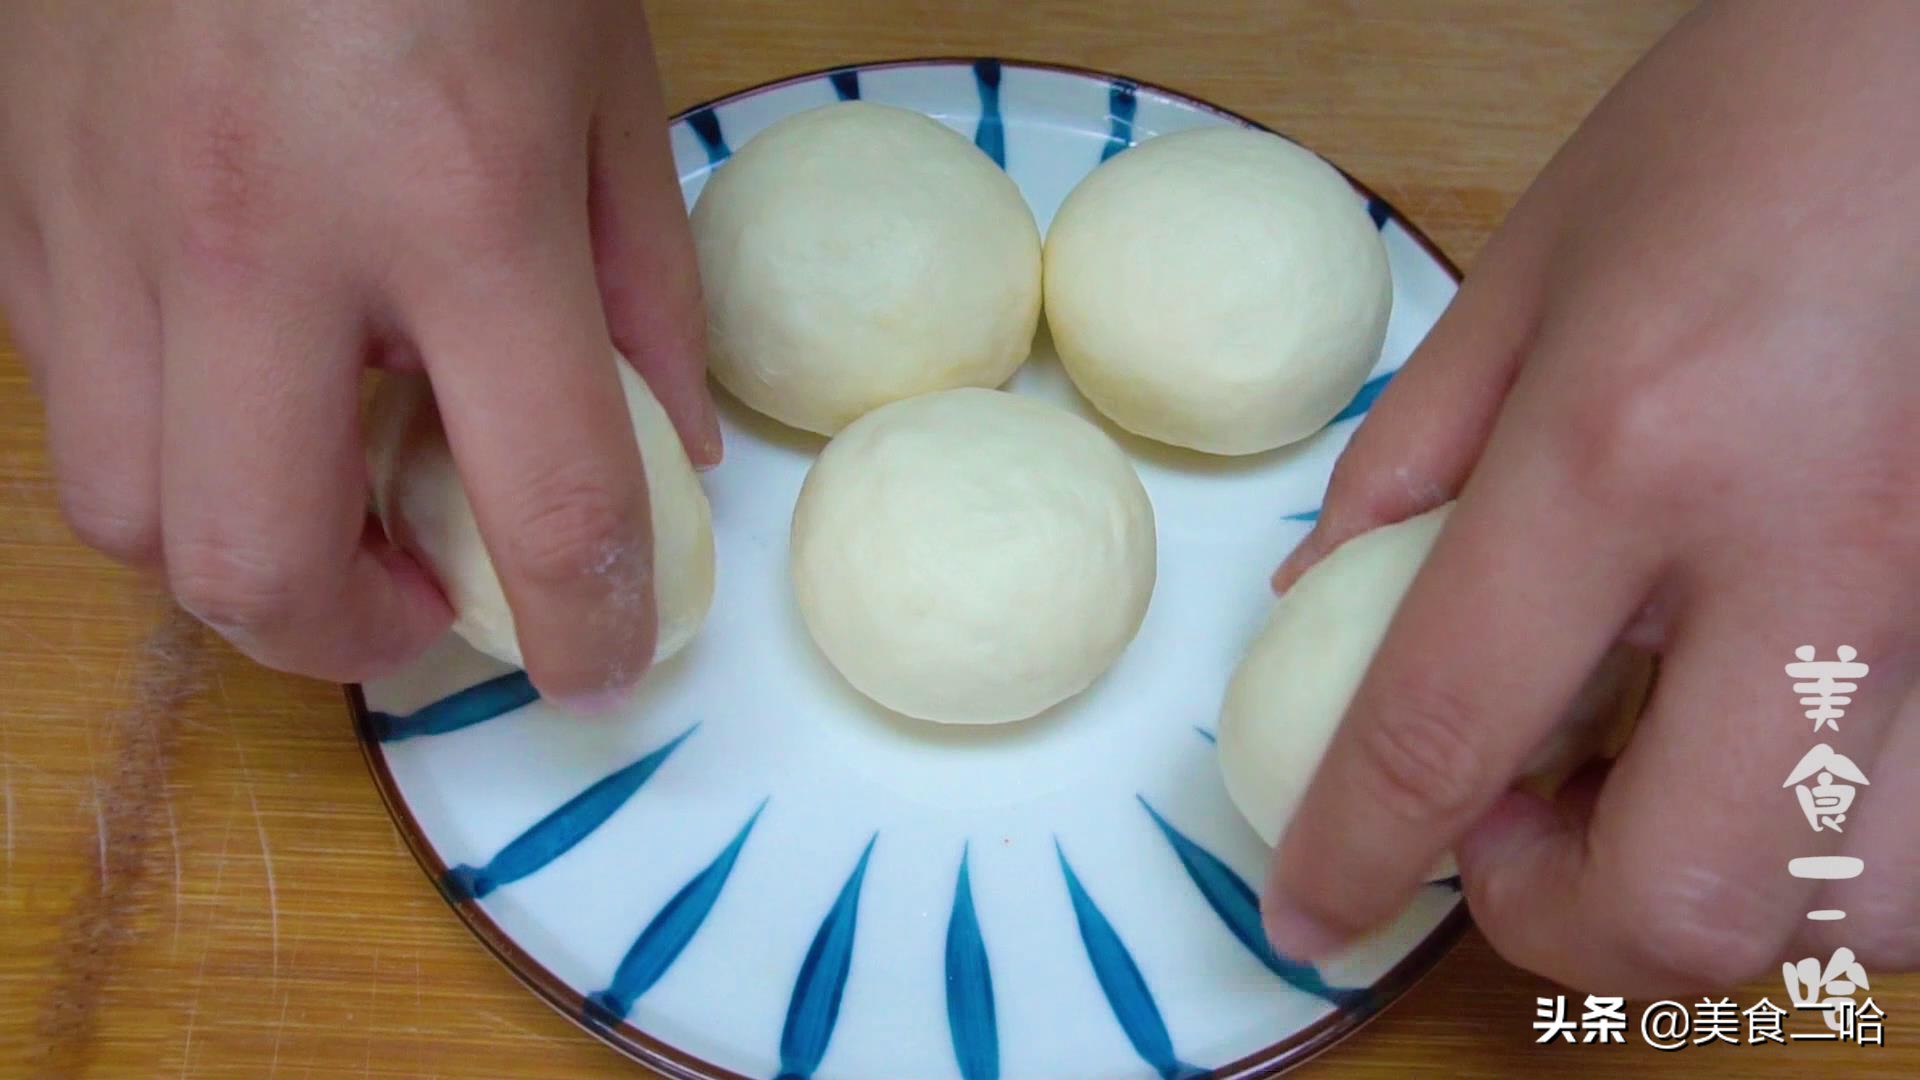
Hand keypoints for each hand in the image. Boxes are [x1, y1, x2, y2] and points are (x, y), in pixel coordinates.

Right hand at [0, 2, 718, 704]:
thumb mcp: (607, 79)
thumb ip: (641, 282)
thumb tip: (658, 444)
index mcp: (454, 199)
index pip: (539, 495)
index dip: (587, 624)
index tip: (601, 663)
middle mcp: (257, 229)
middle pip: (246, 559)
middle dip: (348, 637)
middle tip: (423, 600)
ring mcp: (108, 206)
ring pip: (116, 501)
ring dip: (233, 546)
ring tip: (324, 496)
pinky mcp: (19, 178)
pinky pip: (61, 383)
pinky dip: (155, 427)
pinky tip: (235, 371)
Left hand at [1260, 0, 1918, 995]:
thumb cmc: (1756, 125)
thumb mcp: (1533, 268)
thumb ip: (1412, 463)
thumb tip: (1320, 612)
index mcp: (1629, 447)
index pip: (1445, 731)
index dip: (1353, 859)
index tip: (1309, 916)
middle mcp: (1810, 555)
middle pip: (1686, 904)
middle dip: (1559, 922)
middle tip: (1508, 830)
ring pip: (1858, 915)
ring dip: (1713, 897)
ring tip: (1645, 783)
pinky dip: (1835, 849)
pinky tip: (1766, 746)